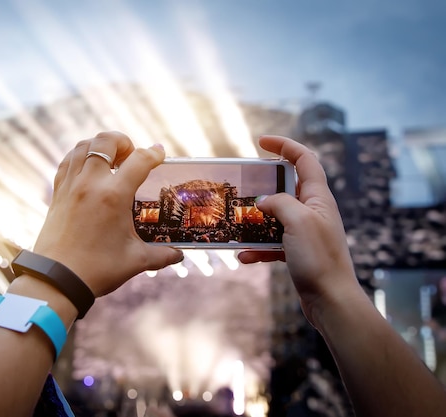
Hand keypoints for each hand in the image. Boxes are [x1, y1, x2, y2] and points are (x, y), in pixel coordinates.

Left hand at [33, 131, 183, 296]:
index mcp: (114, 195)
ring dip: (100, 145)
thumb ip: (161, 255)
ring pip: (83, 146)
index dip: (154, 153)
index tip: (160, 154)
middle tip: (131, 154)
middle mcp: (91, 184)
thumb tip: (179, 255)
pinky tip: (88, 166)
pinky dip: (79, 156)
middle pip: (106, 141)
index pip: (139, 160)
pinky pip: (68, 162)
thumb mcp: (135, 261)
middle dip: (123, 141)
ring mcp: (71, 186)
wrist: (57, 279)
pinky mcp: (57, 194)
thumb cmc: (98, 269)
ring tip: (110, 158)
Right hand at [238, 135, 357, 325]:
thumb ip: (279, 203)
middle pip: (286, 187)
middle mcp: (313, 211)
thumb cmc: (318, 258)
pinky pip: (272, 242)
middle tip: (243, 187)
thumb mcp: (298, 221)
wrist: (330, 300)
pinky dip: (258, 247)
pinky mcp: (298, 252)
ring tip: (237, 224)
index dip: (284, 146)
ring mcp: (305, 232)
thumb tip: (265, 202)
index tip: (261, 142)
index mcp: (318, 197)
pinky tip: (244, 256)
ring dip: (255, 220)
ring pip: (275, 216)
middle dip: (263, 187)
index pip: (304, 160)